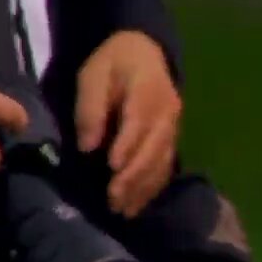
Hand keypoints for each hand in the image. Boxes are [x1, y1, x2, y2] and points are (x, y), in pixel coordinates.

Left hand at [75, 30, 180, 218]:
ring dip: (143, 188)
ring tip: (123, 210)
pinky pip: (165, 166)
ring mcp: (173, 128)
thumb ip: (91, 108)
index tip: (112, 168)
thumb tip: (88, 146)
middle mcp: (168, 112)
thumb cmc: (113, 62)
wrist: (145, 50)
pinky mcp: (171, 140)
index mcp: (148, 90)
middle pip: (154, 148)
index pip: (139, 122)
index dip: (128, 146)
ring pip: (162, 162)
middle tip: (113, 199)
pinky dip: (152, 188)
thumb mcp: (93, 75)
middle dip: (134, 176)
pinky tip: (137, 205)